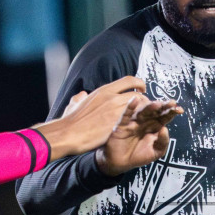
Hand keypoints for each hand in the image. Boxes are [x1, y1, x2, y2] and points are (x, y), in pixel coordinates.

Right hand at [35, 77, 159, 158]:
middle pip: (139, 94)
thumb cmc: (71, 121)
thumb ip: (81, 97)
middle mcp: (112, 97)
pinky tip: (141, 129)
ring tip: (144, 120)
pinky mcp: (118, 125)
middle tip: (145, 109)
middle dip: (145, 102)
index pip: (129, 80)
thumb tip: (82, 95)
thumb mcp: (75, 103)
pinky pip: (137, 121)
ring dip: (145, 114)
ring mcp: (116, 111)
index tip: (142, 89)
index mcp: (104, 90)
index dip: (139, 84)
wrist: (68, 133)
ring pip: (141, 108)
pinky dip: (141, 124)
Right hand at [97, 95, 181, 174]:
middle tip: (171, 103)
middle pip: (155, 112)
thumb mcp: (156, 152)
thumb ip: (163, 142)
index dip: (171, 112)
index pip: (164, 117)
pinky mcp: (122, 125)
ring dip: (150, 107)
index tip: (179, 109)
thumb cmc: (138, 156)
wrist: (120, 163)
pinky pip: (126, 115)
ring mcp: (134, 122)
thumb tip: (164, 129)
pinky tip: (134, 100)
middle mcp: (145, 122)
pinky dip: (130, 107)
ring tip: (157, 104)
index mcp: (155, 127)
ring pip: (143, 112)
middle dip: (163, 107)